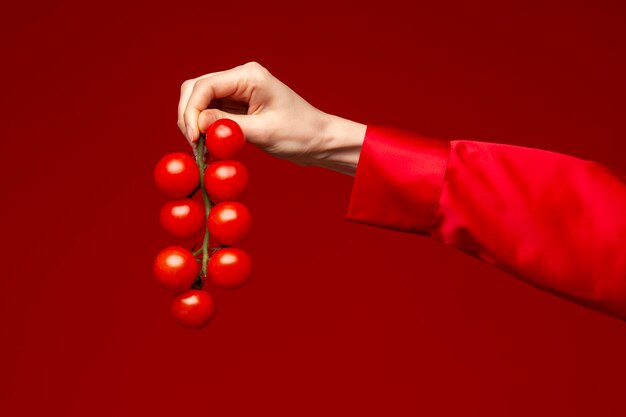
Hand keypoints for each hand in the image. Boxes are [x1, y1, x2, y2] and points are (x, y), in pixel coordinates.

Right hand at [178, 62, 365, 174]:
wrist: (319, 140)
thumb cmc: (300, 134)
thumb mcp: (263, 132)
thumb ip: (228, 126)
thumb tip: (198, 123)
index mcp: (249, 76)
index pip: (205, 86)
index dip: (192, 111)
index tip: (193, 137)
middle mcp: (241, 78)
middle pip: (197, 89)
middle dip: (189, 115)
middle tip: (194, 143)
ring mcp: (238, 91)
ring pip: (201, 101)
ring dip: (195, 122)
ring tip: (201, 147)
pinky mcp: (238, 105)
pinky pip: (211, 112)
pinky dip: (205, 127)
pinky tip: (208, 144)